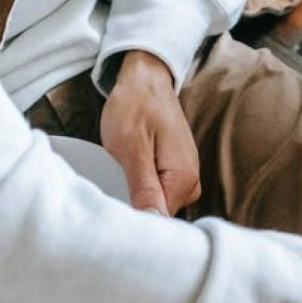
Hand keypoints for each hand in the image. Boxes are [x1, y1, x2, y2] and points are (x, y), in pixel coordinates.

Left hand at [101, 50, 200, 216]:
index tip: (111, 218)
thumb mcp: (131, 148)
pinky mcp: (177, 171)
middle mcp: (191, 181)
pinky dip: (142, 188)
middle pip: (161, 216)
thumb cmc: (135, 107)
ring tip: (118, 178)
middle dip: (136, 211)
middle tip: (110, 192)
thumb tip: (153, 221)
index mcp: (183, 178)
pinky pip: (160, 192)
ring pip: (159, 205)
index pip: (161, 222)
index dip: (135, 223)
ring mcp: (186, 176)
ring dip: (137, 199)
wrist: (145, 80)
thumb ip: (144, 187)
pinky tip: (128, 175)